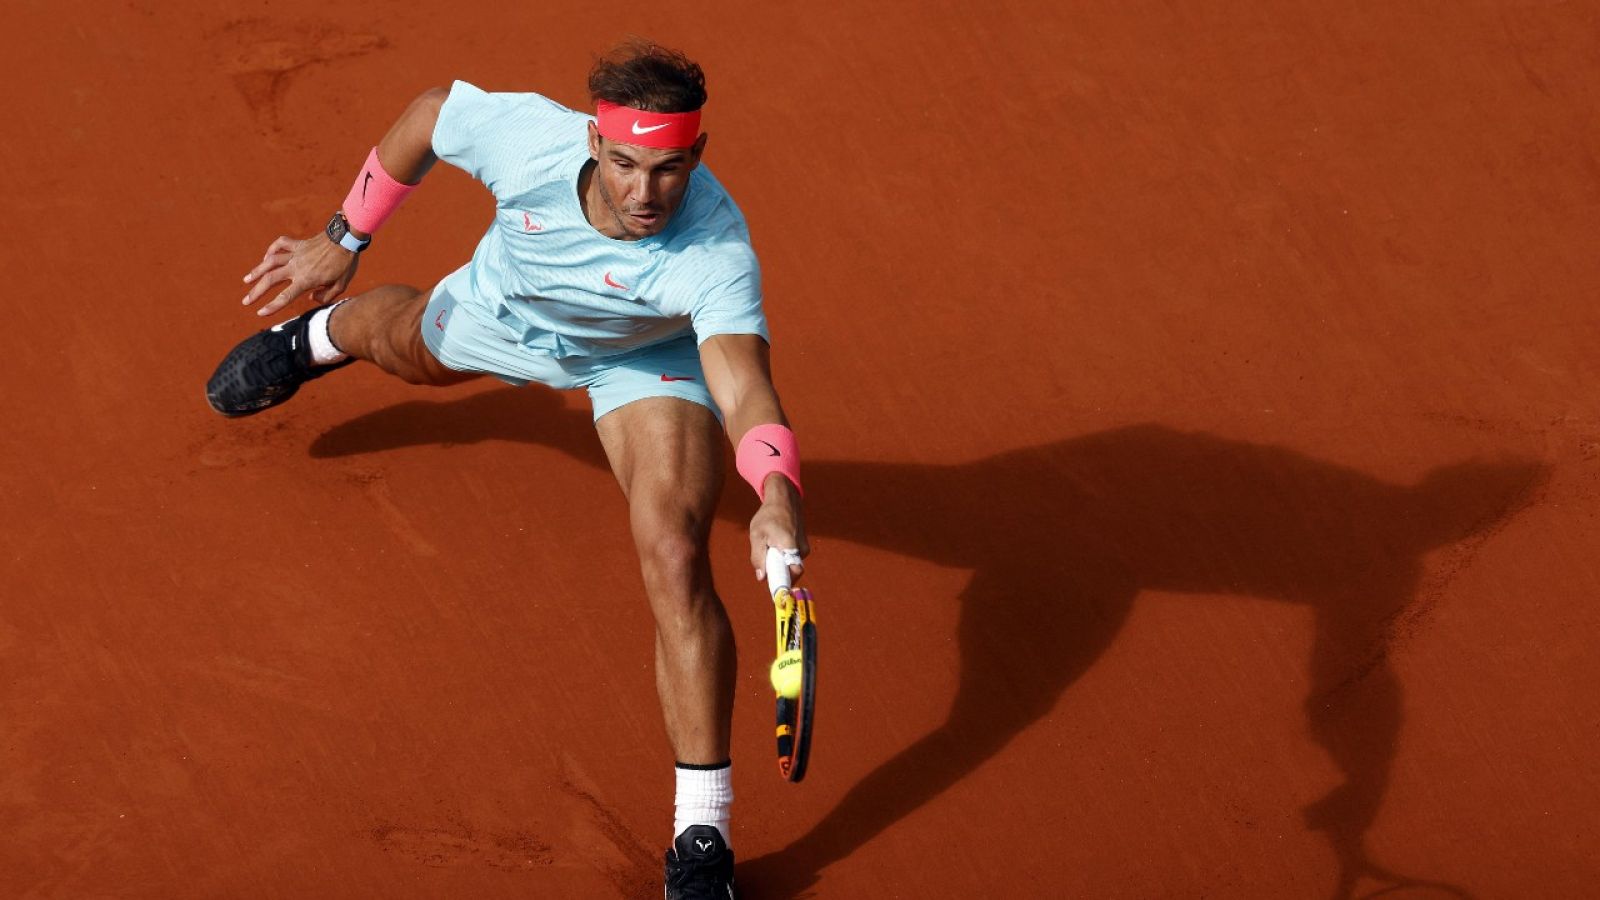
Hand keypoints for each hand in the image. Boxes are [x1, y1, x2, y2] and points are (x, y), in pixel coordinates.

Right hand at [242, 233, 359, 316]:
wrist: (346, 238)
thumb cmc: (346, 263)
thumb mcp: (341, 286)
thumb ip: (326, 296)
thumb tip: (311, 299)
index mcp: (306, 280)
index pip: (285, 297)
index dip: (271, 306)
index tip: (259, 312)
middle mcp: (296, 267)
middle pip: (270, 280)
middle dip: (256, 292)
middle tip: (245, 301)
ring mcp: (296, 254)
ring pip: (270, 262)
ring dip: (256, 271)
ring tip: (246, 280)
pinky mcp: (298, 244)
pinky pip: (280, 245)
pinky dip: (271, 250)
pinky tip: (266, 258)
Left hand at [749, 475, 808, 582]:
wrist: (784, 498)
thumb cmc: (768, 515)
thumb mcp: (757, 535)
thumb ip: (758, 557)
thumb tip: (762, 578)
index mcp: (789, 545)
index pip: (792, 573)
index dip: (784, 585)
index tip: (775, 594)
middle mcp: (801, 548)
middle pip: (792, 572)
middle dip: (778, 574)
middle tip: (765, 569)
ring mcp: (804, 547)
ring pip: (791, 565)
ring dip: (779, 564)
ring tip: (768, 547)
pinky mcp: (803, 546)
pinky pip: (792, 559)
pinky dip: (783, 557)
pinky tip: (775, 545)